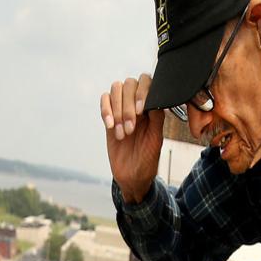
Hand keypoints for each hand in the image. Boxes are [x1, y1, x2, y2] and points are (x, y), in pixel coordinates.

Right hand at [100, 74, 165, 202]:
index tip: (140, 111)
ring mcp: (122, 108)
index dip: (142, 92)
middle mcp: (137, 104)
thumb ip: (156, 118)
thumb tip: (156, 99)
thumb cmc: (148, 160)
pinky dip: (105, 111)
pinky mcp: (109, 116)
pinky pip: (104, 100)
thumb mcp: (156, 140)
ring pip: (115, 89)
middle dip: (127, 106)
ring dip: (117, 110)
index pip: (147, 82)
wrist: (133, 177)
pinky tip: (110, 127)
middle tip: (130, 129)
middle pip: (130, 84)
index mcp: (152, 107)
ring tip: (122, 133)